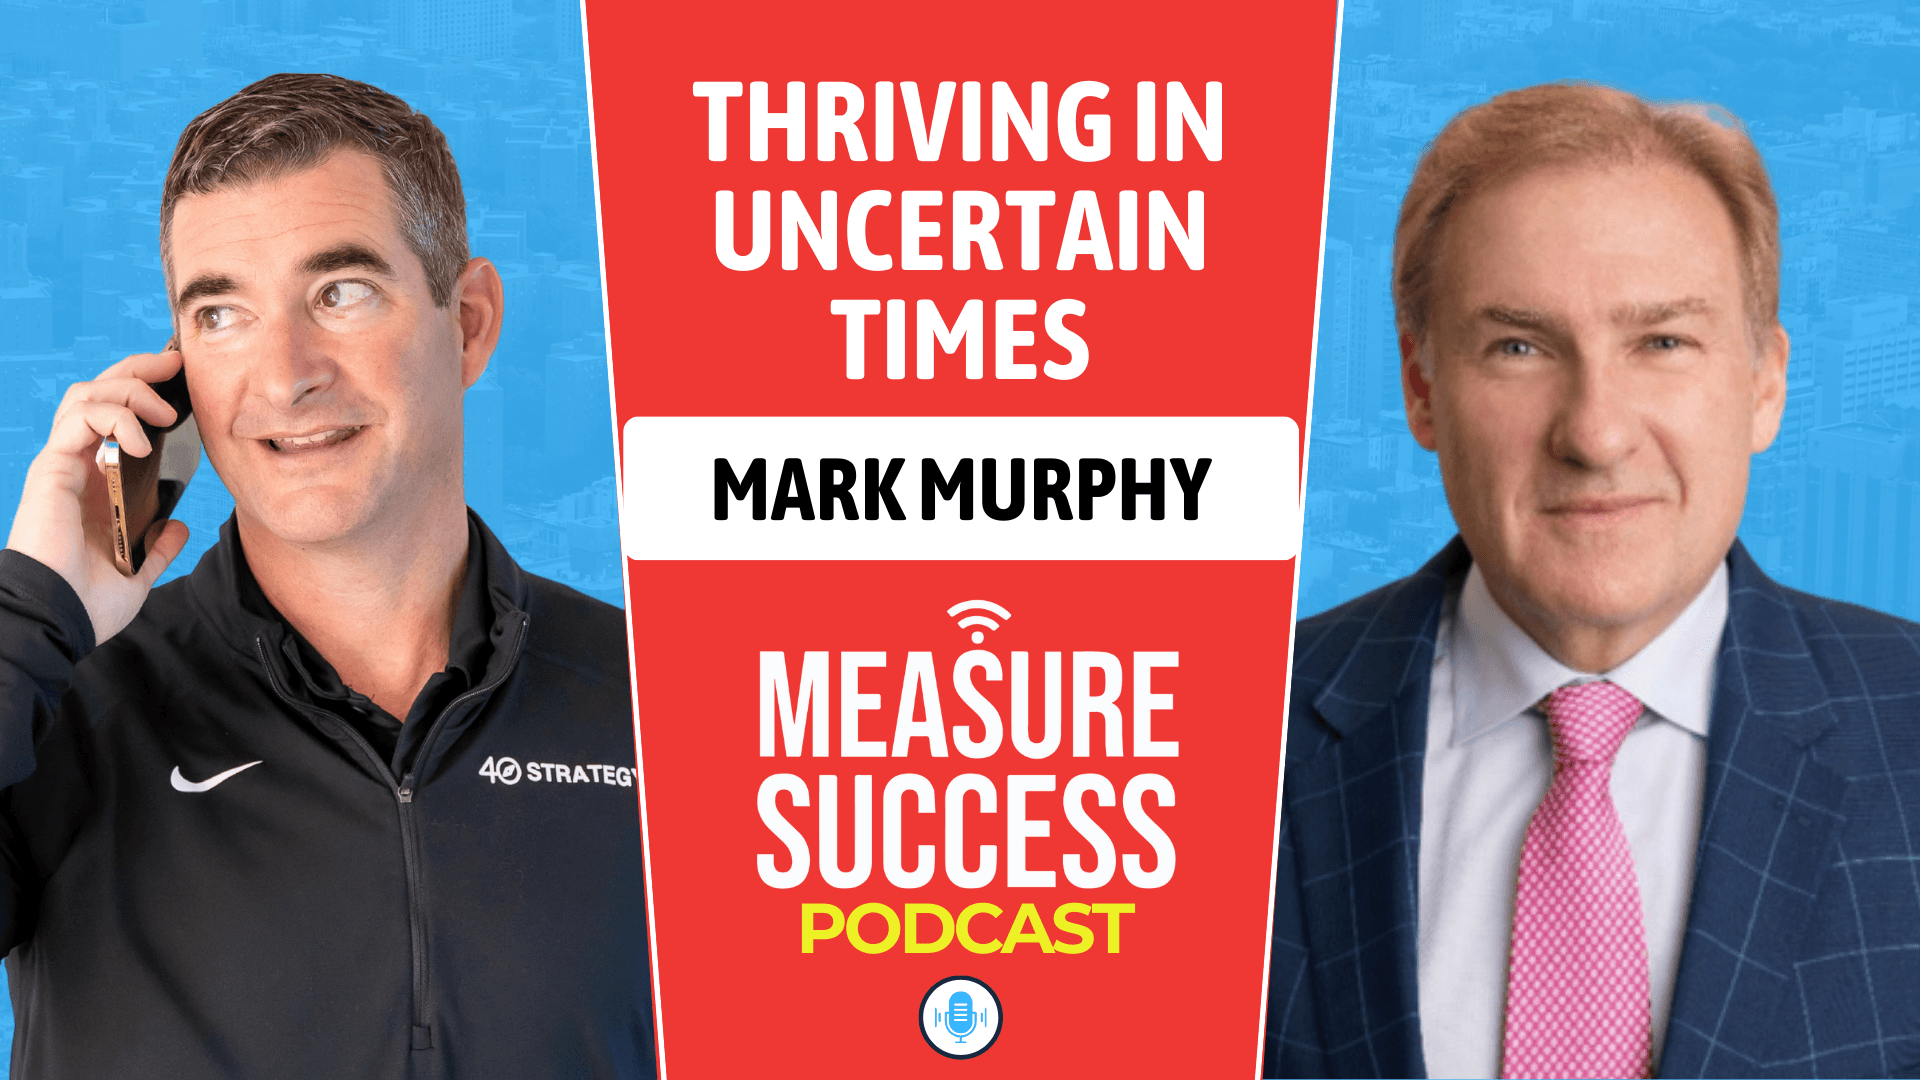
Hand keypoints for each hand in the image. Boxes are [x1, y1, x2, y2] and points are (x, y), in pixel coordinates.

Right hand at [5, 349, 191, 643]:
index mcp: (99, 481)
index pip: (117, 416)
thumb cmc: (90, 599)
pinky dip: (114, 419)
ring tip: (165, 413)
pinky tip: (142, 441)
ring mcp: (63, 462)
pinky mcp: (52, 468)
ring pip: (88, 394)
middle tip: (176, 365)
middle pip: (101, 391)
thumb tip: (179, 527)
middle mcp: (79, 464)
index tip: (182, 383)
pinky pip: (80, 419)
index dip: (145, 391)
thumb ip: (158, 546)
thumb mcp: (139, 570)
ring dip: (130, 389)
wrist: (62, 617)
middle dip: (139, 369)